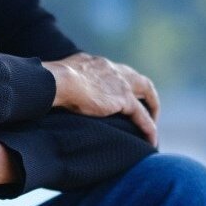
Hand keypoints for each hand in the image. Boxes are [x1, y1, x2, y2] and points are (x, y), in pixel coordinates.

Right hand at [43, 52, 159, 145]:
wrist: (58, 81)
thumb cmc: (53, 80)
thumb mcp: (62, 76)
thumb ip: (67, 80)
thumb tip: (54, 88)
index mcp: (98, 64)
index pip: (117, 73)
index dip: (122, 85)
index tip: (120, 98)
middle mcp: (114, 70)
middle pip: (138, 80)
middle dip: (145, 94)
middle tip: (147, 110)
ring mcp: (121, 84)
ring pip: (147, 94)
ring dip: (153, 110)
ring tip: (152, 128)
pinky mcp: (123, 100)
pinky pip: (142, 116)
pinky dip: (149, 128)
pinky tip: (152, 141)